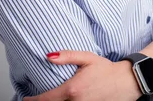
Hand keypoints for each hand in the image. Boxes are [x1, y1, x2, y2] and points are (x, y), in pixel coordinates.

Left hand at [23, 50, 141, 100]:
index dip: (33, 100)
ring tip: (50, 100)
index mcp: (72, 89)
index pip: (46, 99)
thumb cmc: (107, 69)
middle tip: (36, 100)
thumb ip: (67, 56)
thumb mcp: (87, 58)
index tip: (26, 98)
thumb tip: (48, 56)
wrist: (127, 81)